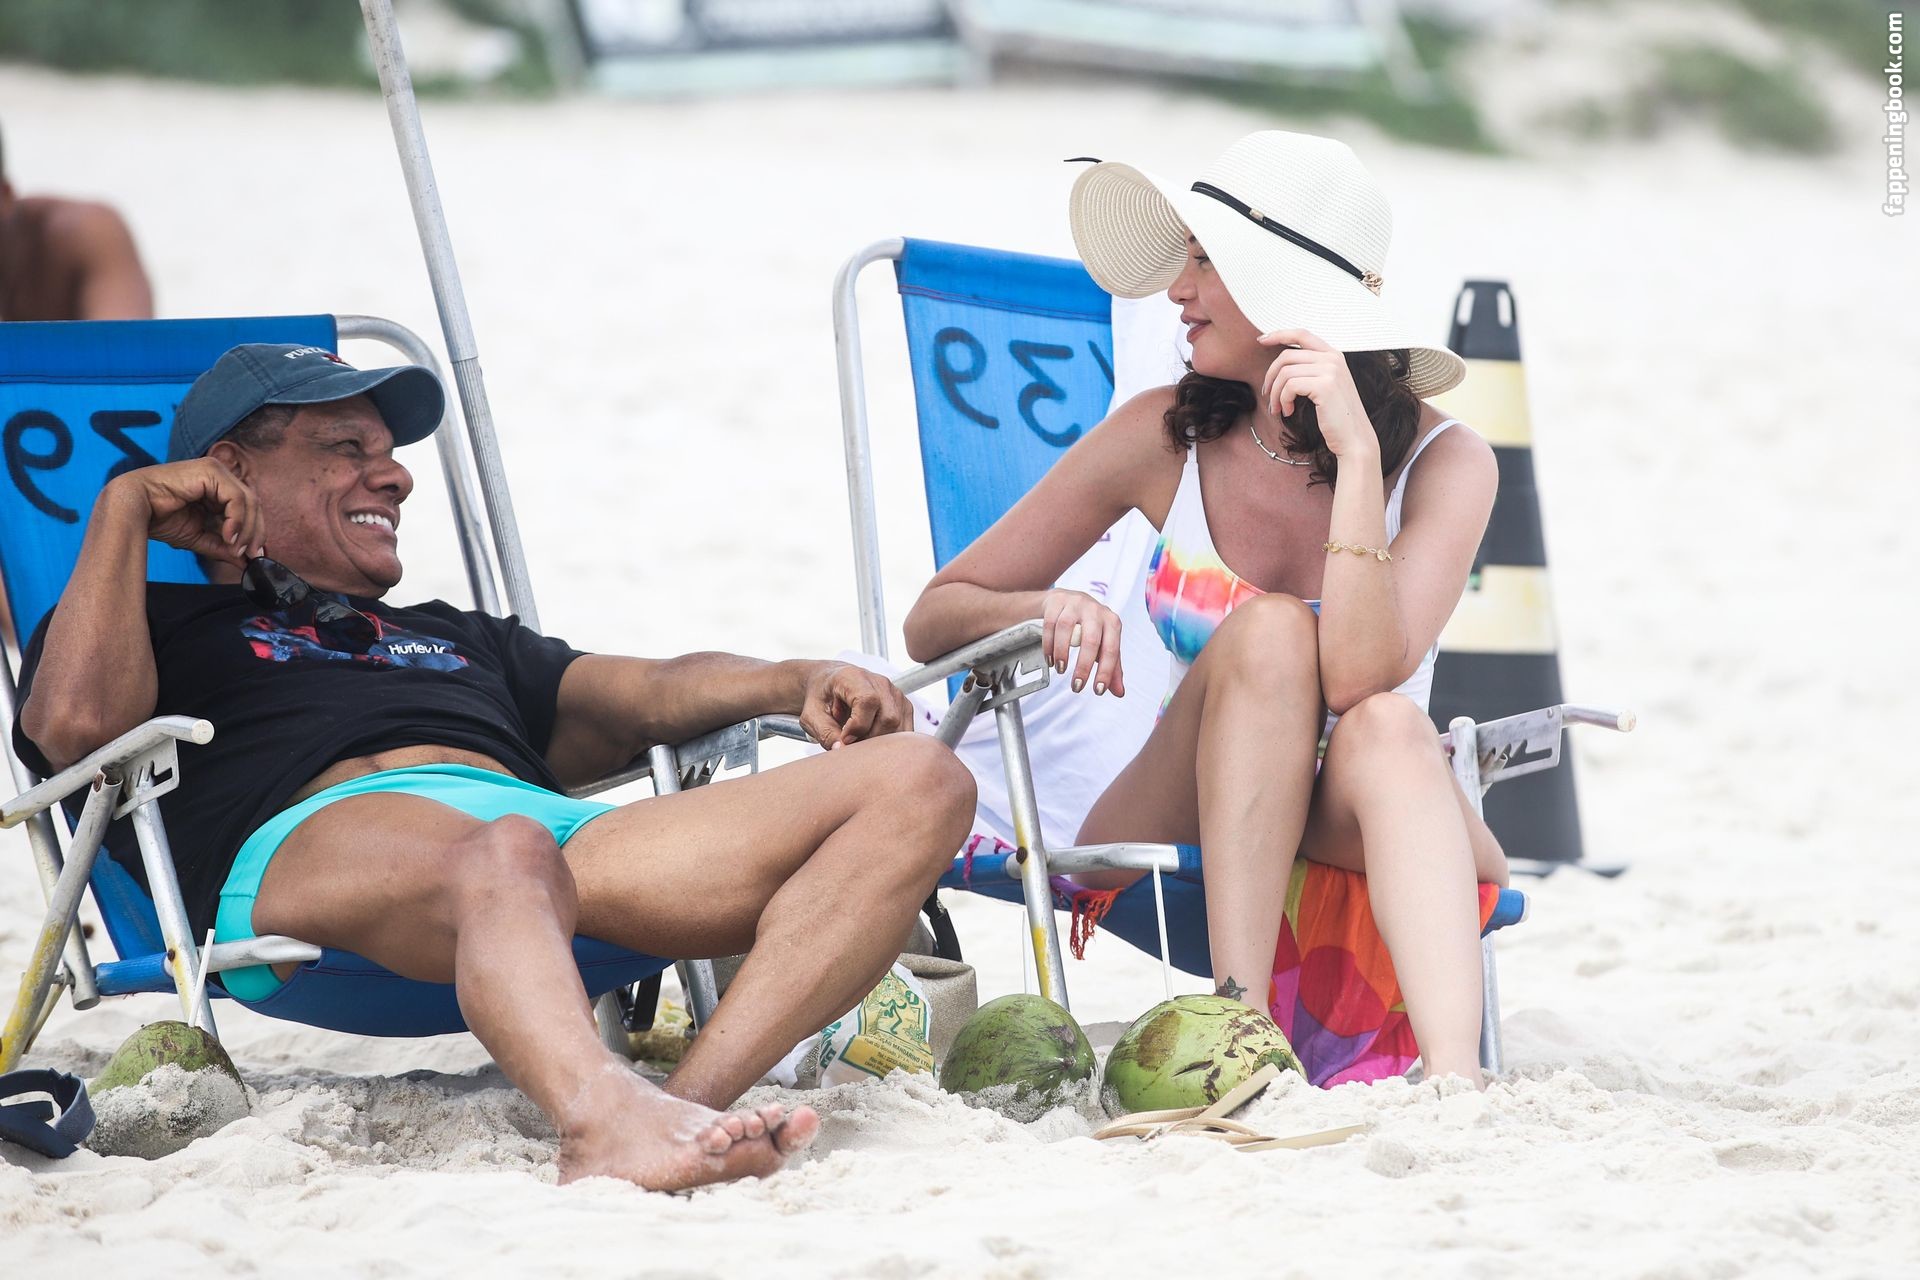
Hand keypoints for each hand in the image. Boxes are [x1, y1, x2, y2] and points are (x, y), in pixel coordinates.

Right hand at [112, 459, 262, 566]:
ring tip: (236, 547)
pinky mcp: (211, 471)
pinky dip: (237, 519)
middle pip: (253, 504)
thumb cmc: (160, 518)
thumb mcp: (199, 536)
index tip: (254, 556)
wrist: (132, 508)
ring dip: (247, 528)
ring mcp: (216, 470)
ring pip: (249, 500)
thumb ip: (223, 546)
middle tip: (251, 554)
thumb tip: (247, 562)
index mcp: (218, 489)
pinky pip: (236, 497)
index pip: (248, 509)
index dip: (255, 532)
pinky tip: (229, 535)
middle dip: (255, 532)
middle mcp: (219, 476)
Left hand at [798, 662, 915, 749]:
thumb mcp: (811, 716)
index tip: (844, 738)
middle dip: (870, 739)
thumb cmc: (820, 698)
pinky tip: (871, 739)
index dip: (858, 726)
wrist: (829, 685)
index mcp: (854, 677)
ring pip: (899, 727)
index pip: (868, 701)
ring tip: (859, 739)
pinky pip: (905, 731)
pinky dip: (889, 742)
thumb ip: (825, 733)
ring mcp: (895, 693)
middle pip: (888, 718)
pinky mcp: (903, 706)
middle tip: (851, 744)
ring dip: (880, 743)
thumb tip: (842, 750)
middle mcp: (880, 682)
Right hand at [1041, 588, 1124, 696]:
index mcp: (1112, 622)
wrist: (1068, 599)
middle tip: (1077, 686)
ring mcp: (1075, 604)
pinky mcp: (1057, 602)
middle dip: (1083, 667)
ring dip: (1062, 653)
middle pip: (1090, 640)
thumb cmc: (1089, 626)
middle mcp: (1095, 611)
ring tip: (1061, 670)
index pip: (1112, 650)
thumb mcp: (1104, 644)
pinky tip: (1050, 659)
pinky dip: (1048, 645)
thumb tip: (1119, 692)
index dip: (1106, 672)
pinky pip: (1050, 624)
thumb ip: (1112, 668)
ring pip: (1066, 629)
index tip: (1098, 690)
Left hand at [1257, 328, 1377, 460]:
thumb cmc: (1336, 417)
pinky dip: (1283, 400)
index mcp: (1334, 355)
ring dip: (1275, 393)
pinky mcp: (1325, 385)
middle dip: (1271, 376)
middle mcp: (1333, 358)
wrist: (1354, 438)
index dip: (1279, 334)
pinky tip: (1288, 411)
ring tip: (1278, 409)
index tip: (1261, 340)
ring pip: (1285, 372)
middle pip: (1287, 356)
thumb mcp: (1325, 386)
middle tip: (1268, 395)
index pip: (1302, 334)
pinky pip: (1289, 386)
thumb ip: (1310, 370)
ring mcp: (1330, 370)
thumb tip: (1280, 364)